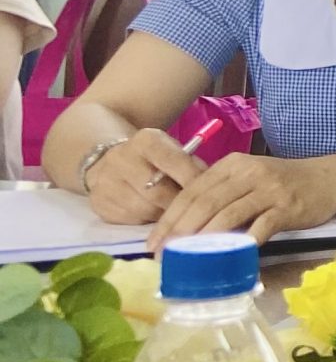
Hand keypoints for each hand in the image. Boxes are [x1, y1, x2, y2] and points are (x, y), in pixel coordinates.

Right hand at [83, 130, 200, 225]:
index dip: (193, 179)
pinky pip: (131, 220)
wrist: (111, 163)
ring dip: (165, 215)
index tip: (210, 194)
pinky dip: (148, 221)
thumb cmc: (156, 161)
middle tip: (194, 211)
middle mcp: (121, 158)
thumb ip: (192, 166)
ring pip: (145, 209)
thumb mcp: (175, 152)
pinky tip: (155, 215)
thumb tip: (209, 188)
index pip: (173, 160)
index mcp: (145, 140)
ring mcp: (105, 182)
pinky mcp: (99, 204)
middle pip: (157, 191)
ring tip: (176, 213)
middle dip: (179, 204)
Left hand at [147, 151, 335, 250]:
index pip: (192, 191)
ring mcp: (269, 189)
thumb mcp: (249, 179)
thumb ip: (222, 196)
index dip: (169, 218)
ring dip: (204, 240)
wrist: (330, 178)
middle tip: (164, 256)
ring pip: (228, 215)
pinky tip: (231, 256)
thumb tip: (186, 229)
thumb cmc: (284, 183)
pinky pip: (261, 226)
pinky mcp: (288, 206)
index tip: (154, 242)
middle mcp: (248, 173)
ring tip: (189, 260)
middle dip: (180, 232)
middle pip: (205, 203)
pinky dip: (244, 242)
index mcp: (232, 165)